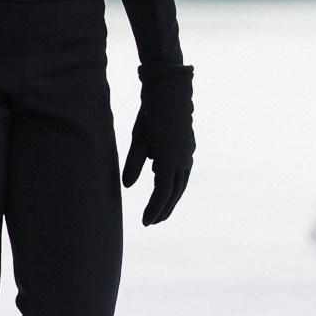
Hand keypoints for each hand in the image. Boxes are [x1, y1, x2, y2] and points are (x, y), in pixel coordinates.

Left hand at [122, 62, 194, 225]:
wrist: (170, 92)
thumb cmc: (150, 114)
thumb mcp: (138, 140)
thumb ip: (133, 164)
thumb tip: (127, 185)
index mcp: (170, 161)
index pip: (162, 194)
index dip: (154, 209)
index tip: (145, 222)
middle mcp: (182, 161)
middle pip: (174, 193)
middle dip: (164, 209)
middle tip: (153, 222)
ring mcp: (188, 154)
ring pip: (181, 184)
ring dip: (171, 199)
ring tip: (161, 211)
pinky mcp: (188, 148)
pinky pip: (183, 173)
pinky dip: (175, 184)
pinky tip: (165, 187)